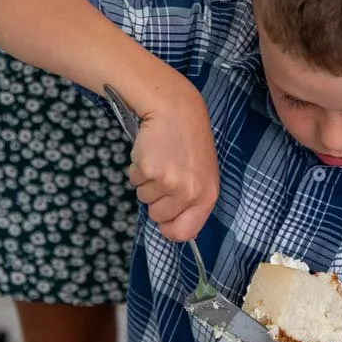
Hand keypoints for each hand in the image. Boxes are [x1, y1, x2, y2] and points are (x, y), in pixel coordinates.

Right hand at [127, 79, 218, 240]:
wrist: (176, 109)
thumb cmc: (189, 140)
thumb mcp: (203, 173)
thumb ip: (194, 200)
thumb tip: (179, 230)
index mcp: (207, 196)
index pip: (185, 232)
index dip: (169, 228)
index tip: (164, 219)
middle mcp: (190, 193)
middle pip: (158, 216)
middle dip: (155, 199)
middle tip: (166, 173)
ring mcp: (169, 182)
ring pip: (144, 198)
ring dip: (146, 181)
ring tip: (160, 158)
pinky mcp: (150, 170)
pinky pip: (134, 180)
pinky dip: (137, 168)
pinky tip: (151, 151)